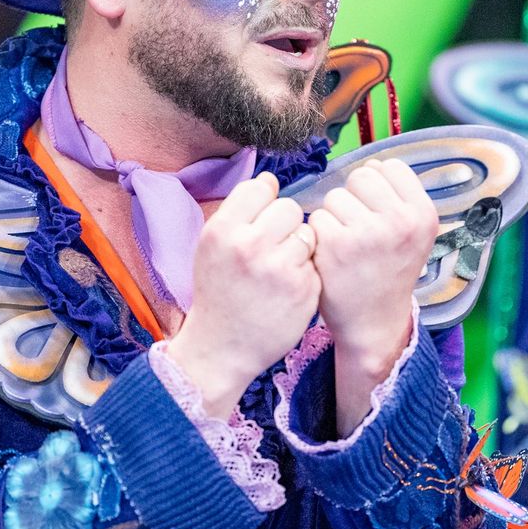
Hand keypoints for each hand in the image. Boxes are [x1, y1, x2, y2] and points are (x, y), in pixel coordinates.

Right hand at [166, 172, 319, 417]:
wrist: (222, 348)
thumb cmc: (219, 291)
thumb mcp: (212, 246)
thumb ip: (239, 211)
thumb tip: (271, 180)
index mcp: (222, 231)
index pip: (260, 188)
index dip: (265, 202)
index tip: (260, 221)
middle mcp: (250, 246)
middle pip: (288, 207)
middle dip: (284, 223)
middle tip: (272, 246)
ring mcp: (279, 270)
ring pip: (307, 233)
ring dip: (298, 246)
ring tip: (279, 267)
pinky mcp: (304, 290)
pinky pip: (315, 262)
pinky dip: (305, 271)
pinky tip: (287, 288)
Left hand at [309, 158, 439, 431]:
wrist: (373, 323)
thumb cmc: (388, 271)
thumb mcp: (411, 234)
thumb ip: (397, 198)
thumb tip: (370, 167)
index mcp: (423, 215)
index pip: (390, 168)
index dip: (376, 187)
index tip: (377, 212)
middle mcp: (400, 221)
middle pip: (361, 177)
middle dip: (354, 198)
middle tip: (359, 229)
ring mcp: (368, 232)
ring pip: (335, 196)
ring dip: (334, 216)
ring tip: (347, 244)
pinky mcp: (337, 245)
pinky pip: (317, 217)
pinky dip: (318, 234)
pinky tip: (331, 255)